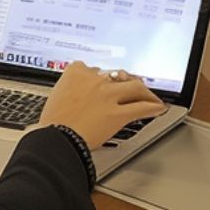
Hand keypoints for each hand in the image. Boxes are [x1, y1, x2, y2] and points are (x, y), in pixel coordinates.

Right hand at [38, 61, 165, 150]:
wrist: (54, 140)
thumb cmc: (51, 125)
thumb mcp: (54, 98)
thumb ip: (69, 91)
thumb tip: (77, 96)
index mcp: (75, 72)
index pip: (94, 69)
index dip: (101, 78)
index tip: (103, 83)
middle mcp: (94, 80)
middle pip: (118, 75)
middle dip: (127, 81)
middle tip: (132, 86)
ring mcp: (107, 95)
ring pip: (134, 87)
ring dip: (145, 92)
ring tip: (150, 96)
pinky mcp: (117, 112)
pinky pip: (141, 107)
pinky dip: (152, 107)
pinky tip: (158, 108)